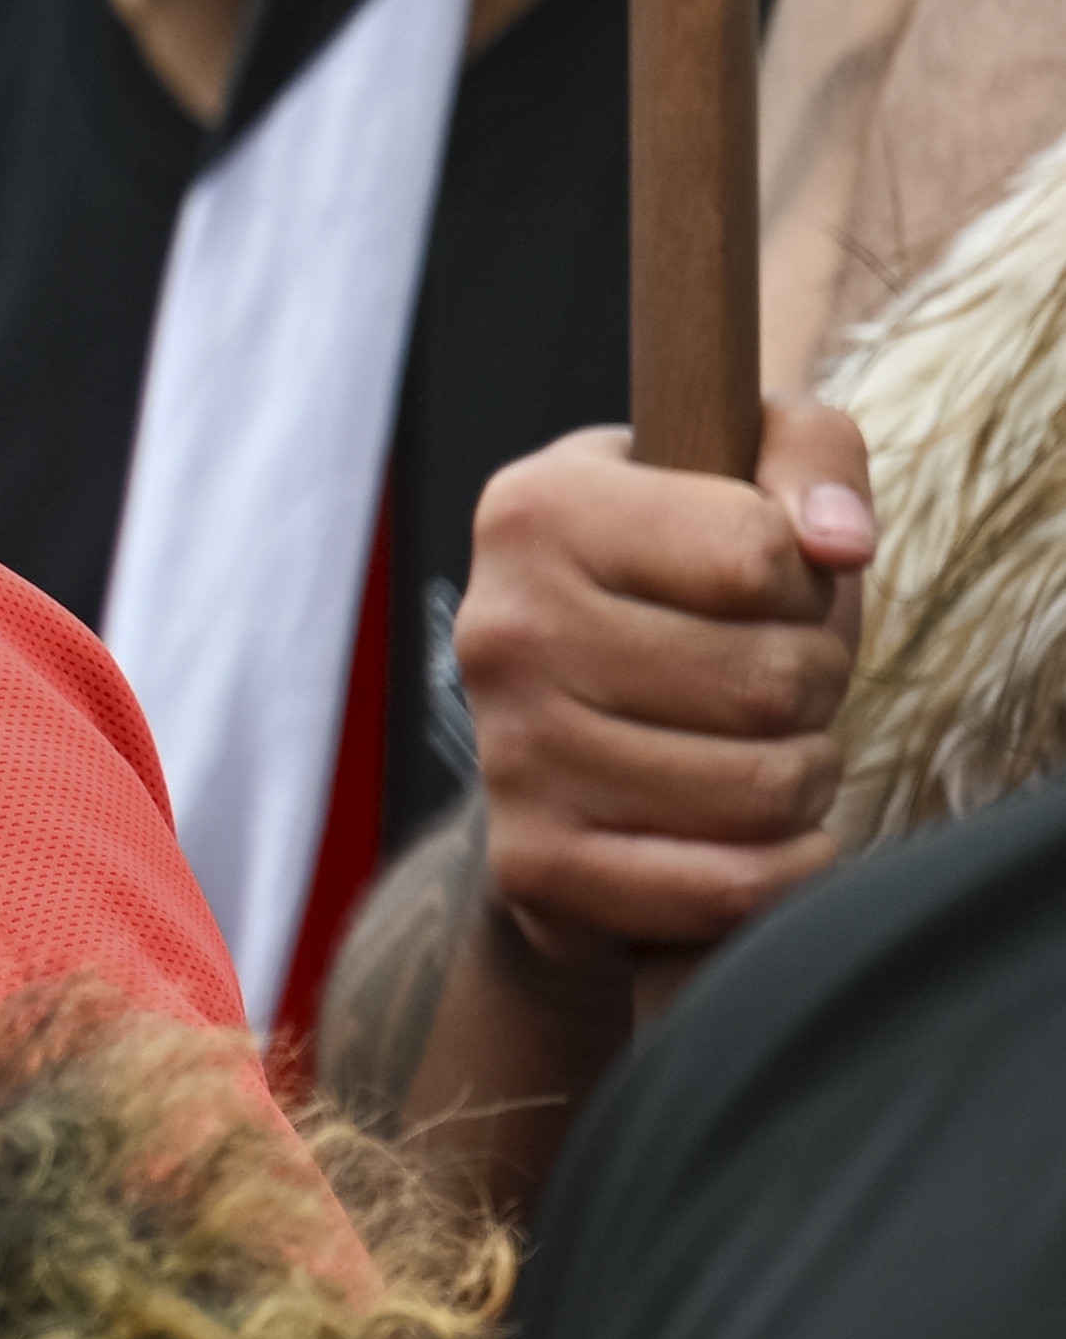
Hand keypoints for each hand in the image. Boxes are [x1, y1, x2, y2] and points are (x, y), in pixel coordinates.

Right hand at [457, 403, 874, 966]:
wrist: (564, 714)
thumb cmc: (681, 585)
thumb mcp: (738, 468)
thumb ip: (811, 453)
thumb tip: (836, 540)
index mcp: (536, 510)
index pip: (762, 552)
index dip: (804, 578)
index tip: (765, 586)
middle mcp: (502, 628)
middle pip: (774, 679)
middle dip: (813, 686)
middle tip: (767, 680)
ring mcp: (510, 753)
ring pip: (765, 788)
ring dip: (803, 778)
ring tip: (754, 746)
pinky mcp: (535, 864)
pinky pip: (730, 886)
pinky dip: (784, 868)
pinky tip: (755, 832)